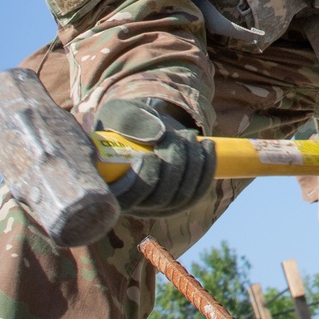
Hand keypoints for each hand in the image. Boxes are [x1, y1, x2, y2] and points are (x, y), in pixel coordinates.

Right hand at [94, 98, 215, 216]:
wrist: (146, 127)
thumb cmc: (126, 122)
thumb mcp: (121, 112)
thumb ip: (132, 120)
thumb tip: (159, 135)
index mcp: (111, 187)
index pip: (128, 199)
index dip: (143, 180)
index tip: (150, 155)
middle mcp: (134, 205)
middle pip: (160, 198)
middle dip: (175, 163)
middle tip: (177, 136)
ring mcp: (158, 207)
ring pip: (182, 197)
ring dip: (192, 163)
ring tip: (189, 135)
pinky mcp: (178, 201)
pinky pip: (197, 192)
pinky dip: (206, 168)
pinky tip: (208, 146)